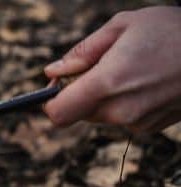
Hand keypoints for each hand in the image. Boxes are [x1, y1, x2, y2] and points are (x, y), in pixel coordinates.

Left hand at [44, 6, 180, 132]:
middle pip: (78, 113)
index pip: (58, 113)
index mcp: (108, 83)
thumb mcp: (123, 26)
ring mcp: (137, 122)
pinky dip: (126, 101)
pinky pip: (123, 117)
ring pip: (101, 114)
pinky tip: (148, 79)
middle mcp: (120, 110)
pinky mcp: (151, 127)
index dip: (50, 100)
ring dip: (105, 96)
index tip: (56, 86)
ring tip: (134, 67)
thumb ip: (82, 52)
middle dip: (81, 92)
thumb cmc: (173, 31)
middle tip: (104, 65)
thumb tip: (53, 73)